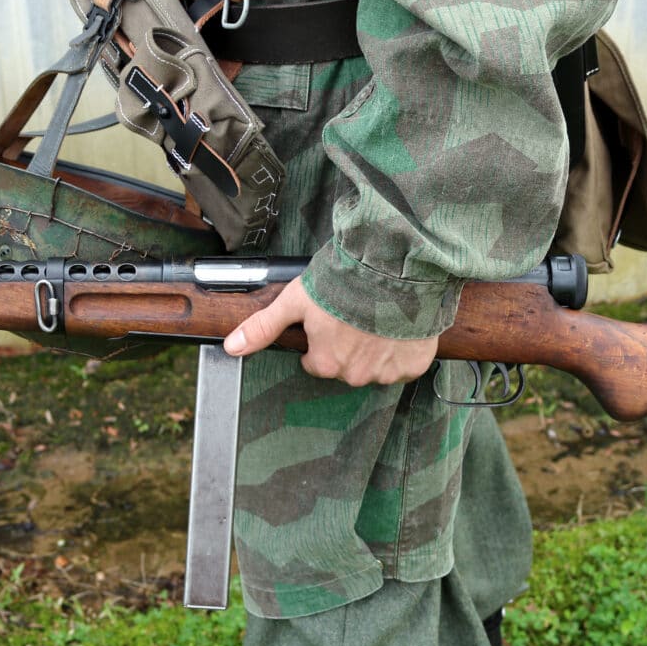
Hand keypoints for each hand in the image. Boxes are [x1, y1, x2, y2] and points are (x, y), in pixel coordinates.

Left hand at [222, 277, 438, 385]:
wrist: (393, 270)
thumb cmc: (342, 283)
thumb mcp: (296, 301)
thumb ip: (264, 327)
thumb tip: (232, 347)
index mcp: (327, 363)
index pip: (316, 363)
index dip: (320, 341)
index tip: (328, 321)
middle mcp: (356, 375)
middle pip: (346, 367)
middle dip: (347, 345)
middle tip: (353, 316)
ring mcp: (388, 372)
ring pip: (376, 367)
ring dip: (375, 348)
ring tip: (377, 317)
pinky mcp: (414, 364)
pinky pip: (405, 365)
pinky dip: (402, 350)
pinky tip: (398, 327)